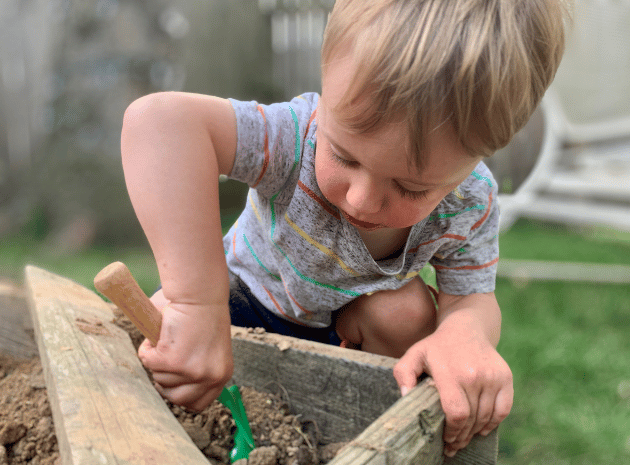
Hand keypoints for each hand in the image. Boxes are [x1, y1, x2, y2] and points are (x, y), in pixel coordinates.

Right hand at [138, 289, 233, 410]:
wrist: (199, 292)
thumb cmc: (201, 312)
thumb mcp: (208, 349)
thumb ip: (197, 368)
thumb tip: (173, 383)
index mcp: (222, 374)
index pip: (199, 403)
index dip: (181, 394)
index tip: (173, 382)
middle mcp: (210, 376)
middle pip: (176, 399)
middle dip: (165, 382)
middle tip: (164, 361)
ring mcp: (192, 371)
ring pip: (159, 380)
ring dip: (157, 362)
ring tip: (167, 339)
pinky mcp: (173, 360)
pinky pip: (148, 362)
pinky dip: (147, 348)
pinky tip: (159, 333)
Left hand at [393, 315, 512, 456]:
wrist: (466, 328)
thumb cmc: (436, 346)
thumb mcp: (414, 354)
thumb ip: (404, 374)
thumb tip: (405, 396)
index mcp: (450, 372)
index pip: (456, 412)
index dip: (452, 431)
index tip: (445, 438)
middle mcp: (474, 375)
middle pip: (471, 419)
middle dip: (461, 437)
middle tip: (453, 445)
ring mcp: (492, 376)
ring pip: (487, 417)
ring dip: (475, 433)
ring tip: (464, 439)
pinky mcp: (505, 377)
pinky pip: (503, 410)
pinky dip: (493, 424)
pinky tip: (481, 429)